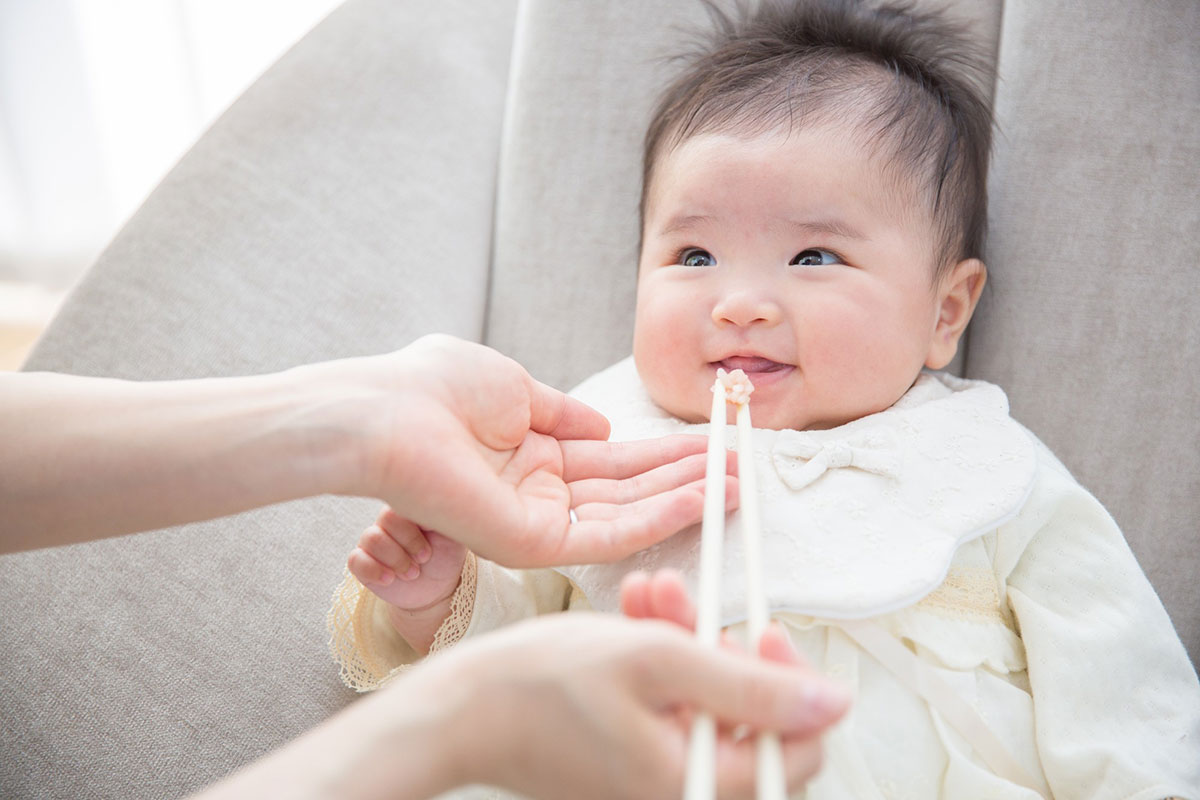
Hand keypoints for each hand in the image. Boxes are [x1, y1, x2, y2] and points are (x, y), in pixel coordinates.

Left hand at [341, 334, 734, 566]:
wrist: (383, 414)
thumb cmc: (431, 388)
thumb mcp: (512, 387)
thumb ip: (561, 411)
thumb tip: (604, 427)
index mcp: (531, 454)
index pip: (612, 460)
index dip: (662, 452)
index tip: (710, 442)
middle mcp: (538, 493)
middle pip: (628, 488)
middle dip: (686, 477)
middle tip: (742, 467)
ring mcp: (536, 521)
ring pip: (626, 514)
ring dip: (684, 498)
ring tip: (737, 482)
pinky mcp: (531, 544)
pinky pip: (607, 534)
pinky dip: (657, 517)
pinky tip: (700, 498)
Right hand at [348, 507, 465, 611]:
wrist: (436, 588)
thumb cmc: (445, 557)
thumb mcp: (454, 536)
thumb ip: (446, 516)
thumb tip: (438, 502)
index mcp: (408, 510)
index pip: (403, 506)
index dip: (414, 531)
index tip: (430, 551)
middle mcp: (387, 522)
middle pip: (386, 521)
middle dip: (408, 544)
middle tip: (424, 559)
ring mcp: (373, 541)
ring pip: (371, 539)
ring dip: (396, 560)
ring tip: (413, 574)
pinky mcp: (362, 562)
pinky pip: (355, 560)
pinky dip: (374, 570)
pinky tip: (390, 579)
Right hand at [428, 613, 847, 798]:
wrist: (458, 709)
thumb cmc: (543, 685)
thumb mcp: (658, 661)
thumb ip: (751, 683)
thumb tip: (833, 703)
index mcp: (696, 786)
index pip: (794, 750)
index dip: (788, 683)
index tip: (760, 631)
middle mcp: (680, 794)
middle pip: (747, 724)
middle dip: (723, 651)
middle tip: (694, 606)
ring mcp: (651, 781)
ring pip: (704, 705)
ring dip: (687, 643)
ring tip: (652, 595)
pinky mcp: (627, 763)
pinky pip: (666, 709)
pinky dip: (658, 661)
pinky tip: (634, 615)